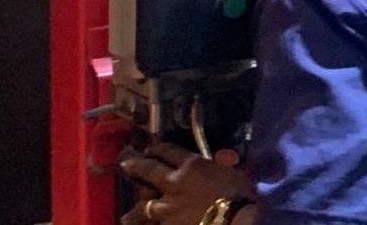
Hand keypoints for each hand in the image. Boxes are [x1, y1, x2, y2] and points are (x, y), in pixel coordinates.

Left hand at [119, 141, 254, 224]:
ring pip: (143, 207)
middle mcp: (173, 183)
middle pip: (149, 170)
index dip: (158, 149)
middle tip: (124, 163)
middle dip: (136, 165)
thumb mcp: (234, 173)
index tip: (151, 149)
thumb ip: (220, 168)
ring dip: (134, 211)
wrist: (235, 220)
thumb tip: (221, 161)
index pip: (169, 151)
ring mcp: (167, 208)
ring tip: (127, 216)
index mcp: (192, 166)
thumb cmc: (241, 196)